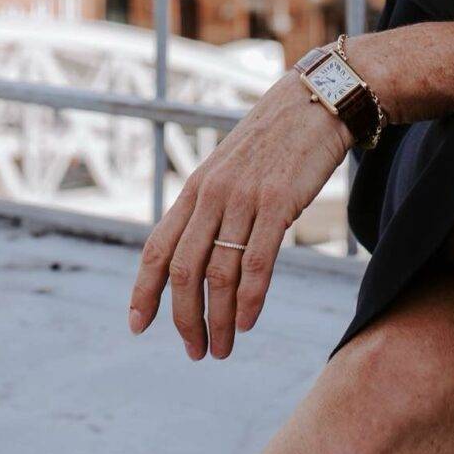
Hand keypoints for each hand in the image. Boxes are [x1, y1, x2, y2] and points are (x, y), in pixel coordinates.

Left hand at [127, 70, 352, 360]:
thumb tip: (199, 256)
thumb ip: (211, 209)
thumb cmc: (275, 142)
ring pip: (219, 274)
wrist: (316, 101)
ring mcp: (243, 198)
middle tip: (196, 352)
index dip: (143, 291)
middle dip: (185, 319)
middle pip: (184, 271)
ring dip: (218, 320)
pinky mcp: (278, 202)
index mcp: (193, 190)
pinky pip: (257, 262)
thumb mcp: (230, 171)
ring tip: (223, 349)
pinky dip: (249, 299)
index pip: (156, 249)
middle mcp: (210, 195)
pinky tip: (248, 322)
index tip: (137, 327)